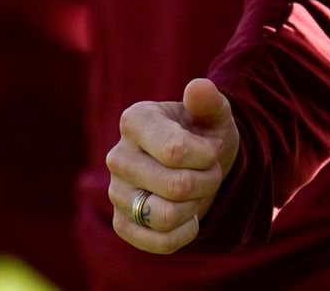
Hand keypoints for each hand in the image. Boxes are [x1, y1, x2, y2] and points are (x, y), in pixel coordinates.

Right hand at [105, 78, 240, 253]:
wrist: (195, 164)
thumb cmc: (203, 133)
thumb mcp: (213, 114)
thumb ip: (208, 100)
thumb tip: (198, 88)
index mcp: (134, 120)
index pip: (175, 151)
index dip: (207, 156)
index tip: (213, 147)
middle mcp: (116, 157)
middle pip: (176, 186)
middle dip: (207, 181)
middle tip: (209, 171)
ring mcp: (115, 193)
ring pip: (166, 216)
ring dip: (196, 207)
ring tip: (197, 191)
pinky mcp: (122, 224)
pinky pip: (160, 242)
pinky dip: (185, 232)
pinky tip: (188, 216)